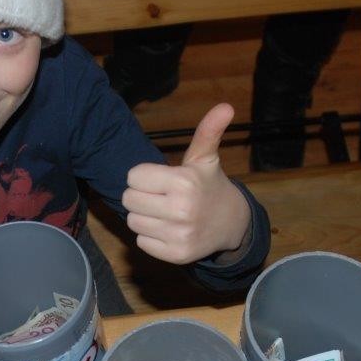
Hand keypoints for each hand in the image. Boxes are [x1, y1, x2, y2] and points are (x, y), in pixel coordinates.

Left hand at [122, 102, 251, 264]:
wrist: (232, 223)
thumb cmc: (209, 186)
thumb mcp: (206, 158)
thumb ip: (208, 132)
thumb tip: (225, 106)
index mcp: (183, 182)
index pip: (133, 177)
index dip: (142, 176)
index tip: (159, 180)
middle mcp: (181, 210)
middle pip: (129, 200)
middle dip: (140, 196)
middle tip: (159, 196)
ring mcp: (178, 234)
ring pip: (133, 221)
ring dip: (143, 216)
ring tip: (163, 212)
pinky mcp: (176, 254)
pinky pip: (141, 242)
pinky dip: (150, 236)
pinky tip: (167, 229)